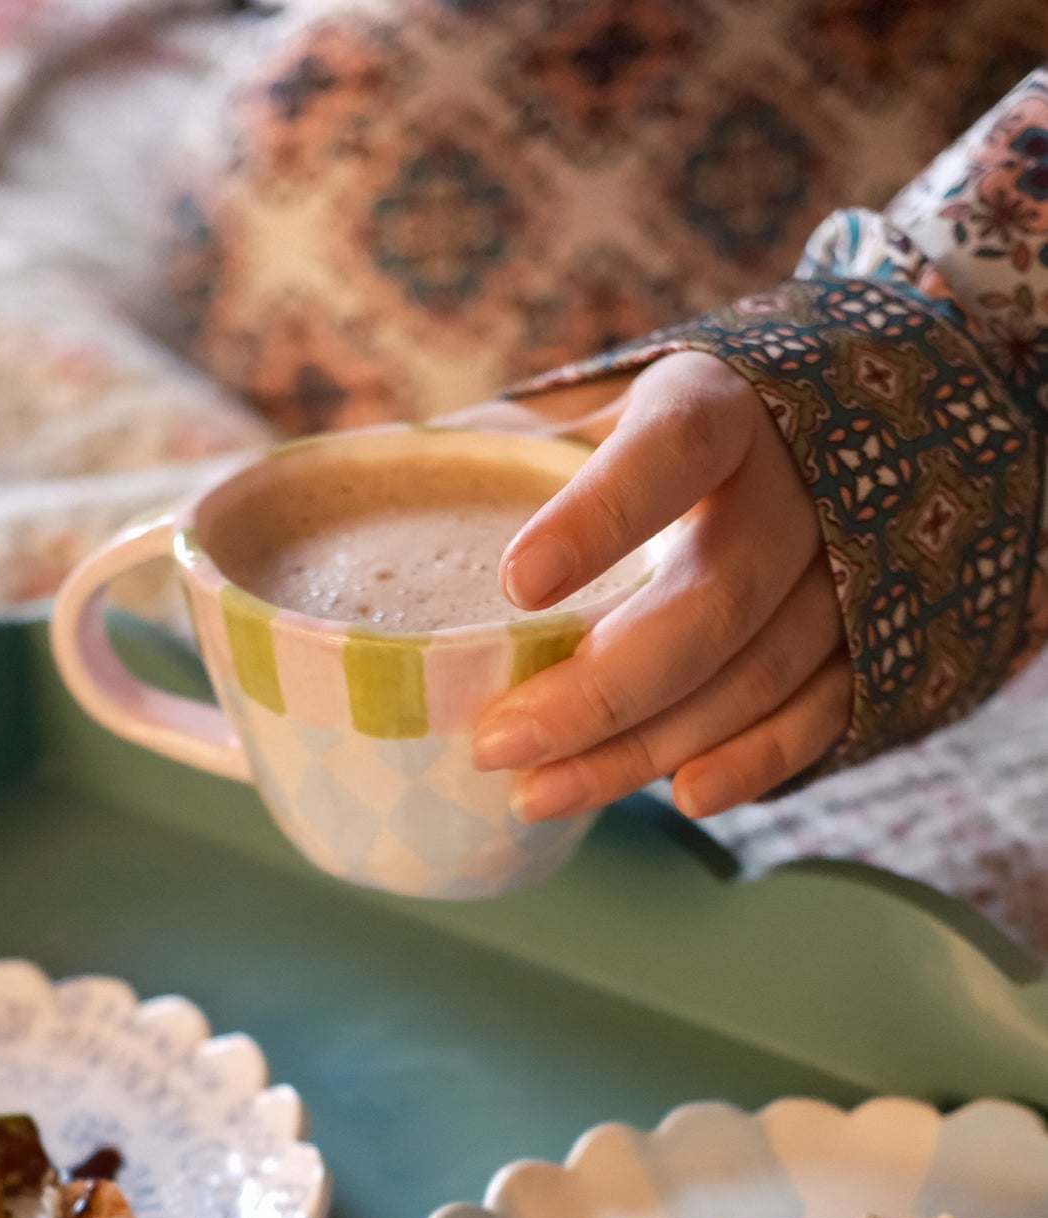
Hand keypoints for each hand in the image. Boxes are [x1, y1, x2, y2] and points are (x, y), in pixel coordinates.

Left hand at [470, 351, 849, 820]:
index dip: (600, 518)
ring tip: (538, 795)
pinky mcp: (866, 638)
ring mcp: (842, 568)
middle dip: (600, 690)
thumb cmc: (664, 432)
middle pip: (711, 603)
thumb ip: (500, 445)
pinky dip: (753, 762)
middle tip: (496, 743)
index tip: (515, 583)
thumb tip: (366, 480)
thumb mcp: (591, 407)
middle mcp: (795, 486)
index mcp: (714, 405)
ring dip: (645, 748)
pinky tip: (681, 796)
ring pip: (753, 675)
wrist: (821, 432)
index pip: (669, 452)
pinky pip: (819, 713)